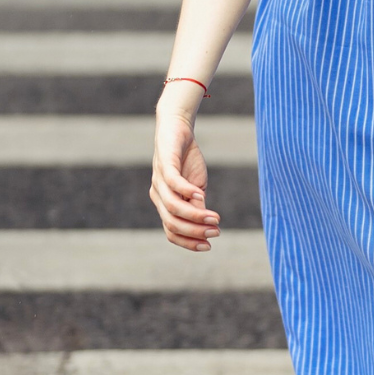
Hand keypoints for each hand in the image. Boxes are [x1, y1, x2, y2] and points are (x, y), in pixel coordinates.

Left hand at [149, 103, 218, 250]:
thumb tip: (204, 223)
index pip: (172, 232)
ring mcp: (159, 181)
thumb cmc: (186, 159)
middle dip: (195, 231)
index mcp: (164, 204)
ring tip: (214, 219)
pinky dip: (187, 191)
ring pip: (173, 207)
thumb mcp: (196, 185)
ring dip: (195, 216)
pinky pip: (173, 183)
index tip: (209, 246)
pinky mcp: (164, 164)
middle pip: (172, 224)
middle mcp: (157, 196)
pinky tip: (201, 193)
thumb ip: (197, 204)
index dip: (189, 242)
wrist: (177, 129)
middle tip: (215, 232)